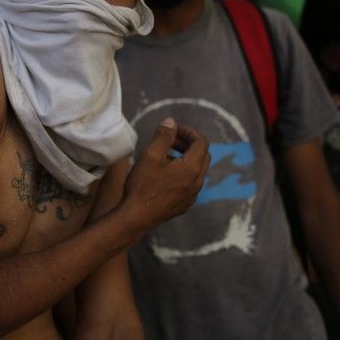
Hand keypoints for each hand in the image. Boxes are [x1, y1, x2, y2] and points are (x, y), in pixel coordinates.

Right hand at [121, 118, 208, 235]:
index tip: (173, 130)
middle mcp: (198, 181)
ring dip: (185, 158)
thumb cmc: (143, 185)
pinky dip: (183, 173)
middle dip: (188, 144)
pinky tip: (164, 175)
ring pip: (197, 170)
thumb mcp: (151, 156)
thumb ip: (163, 136)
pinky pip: (191, 183)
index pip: (201, 142)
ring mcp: (193, 195)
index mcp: (192, 168)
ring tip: (164, 156)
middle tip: (170, 140)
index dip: (188, 131)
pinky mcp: (185, 204)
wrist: (137, 217)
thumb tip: (171, 121)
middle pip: (202, 155)